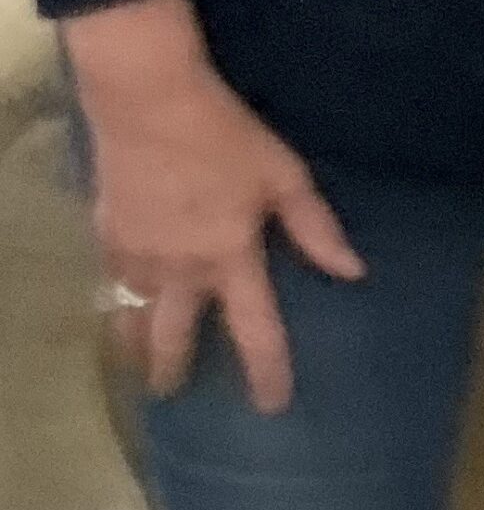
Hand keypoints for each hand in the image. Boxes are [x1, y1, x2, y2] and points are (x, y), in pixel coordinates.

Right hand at [67, 0, 362, 412]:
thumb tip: (351, 271)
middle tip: (172, 392)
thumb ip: (316, 229)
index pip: (255, 331)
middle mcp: (179, 270)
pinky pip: (111, 284)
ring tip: (141, 361)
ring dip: (137, 343)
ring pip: (131, 318)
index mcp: (230, 258)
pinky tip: (122, 303)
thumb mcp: (284, 177)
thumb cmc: (226, 137)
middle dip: (173, 370)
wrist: (148, 103)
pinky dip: (117, 301)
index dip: (266, 371)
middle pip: (173, 339)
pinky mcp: (106, 235)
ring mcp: (135, 256)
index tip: (271, 405)